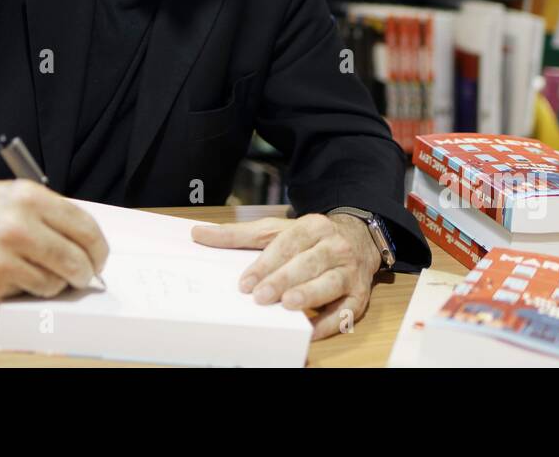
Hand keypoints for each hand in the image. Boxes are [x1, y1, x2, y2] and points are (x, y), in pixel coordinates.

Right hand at [0, 179, 108, 304]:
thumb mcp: (12, 194)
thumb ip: (48, 215)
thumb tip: (83, 245)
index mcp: (29, 198)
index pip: (85, 229)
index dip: (99, 249)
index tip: (99, 257)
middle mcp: (18, 228)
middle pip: (75, 261)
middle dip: (85, 273)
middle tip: (83, 275)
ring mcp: (2, 260)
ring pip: (52, 284)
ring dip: (53, 282)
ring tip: (38, 270)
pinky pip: (22, 295)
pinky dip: (22, 288)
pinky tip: (7, 273)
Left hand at [191, 213, 381, 339]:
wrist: (358, 238)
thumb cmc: (309, 238)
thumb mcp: (276, 229)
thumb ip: (238, 234)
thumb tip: (198, 233)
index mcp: (312, 226)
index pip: (288, 243)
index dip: (266, 263)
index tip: (245, 282)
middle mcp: (334, 246)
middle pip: (309, 262)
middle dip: (284, 279)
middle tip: (261, 296)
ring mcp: (350, 270)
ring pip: (331, 282)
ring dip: (310, 295)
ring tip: (288, 305)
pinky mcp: (360, 293)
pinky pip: (348, 310)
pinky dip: (331, 322)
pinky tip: (312, 331)